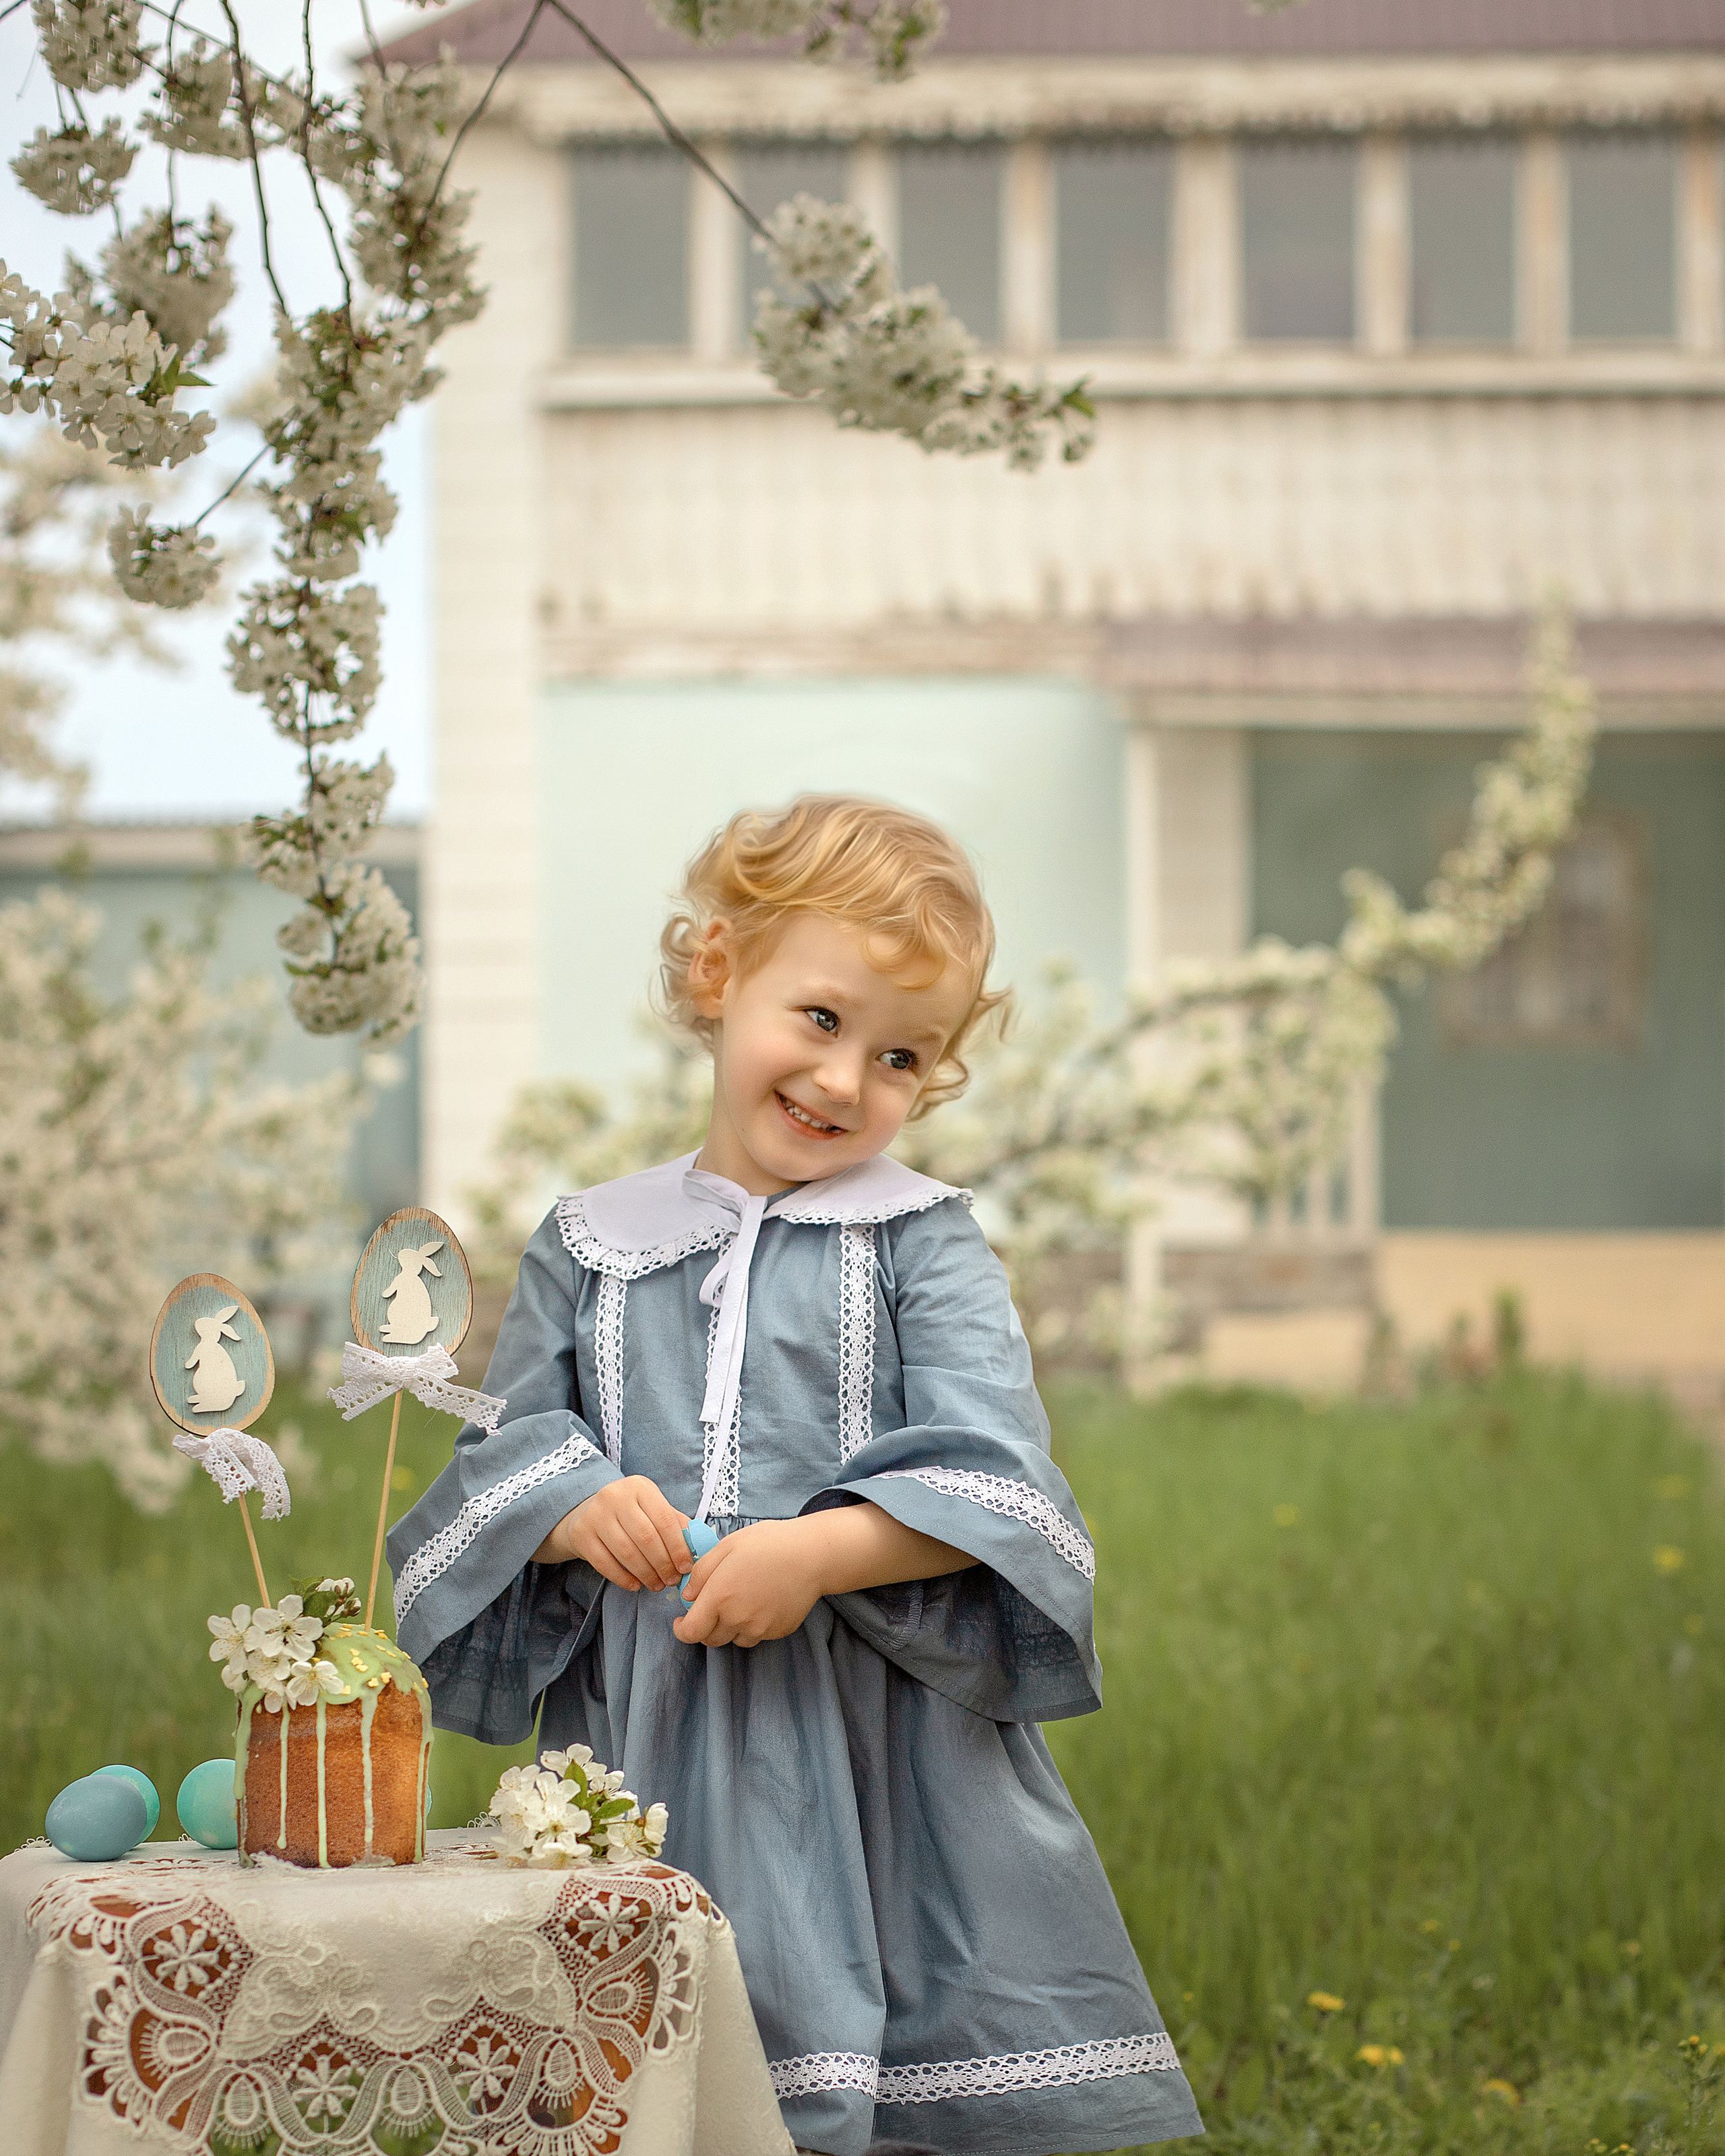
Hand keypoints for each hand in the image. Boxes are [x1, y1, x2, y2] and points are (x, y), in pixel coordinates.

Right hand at [534, 1475, 691, 1591]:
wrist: (585, 1511)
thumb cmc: (629, 1513)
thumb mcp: (652, 1508)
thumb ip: (674, 1524)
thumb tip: (698, 1547)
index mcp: (640, 1486)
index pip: (665, 1519)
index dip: (678, 1547)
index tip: (686, 1567)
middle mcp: (615, 1496)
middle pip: (646, 1538)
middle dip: (663, 1564)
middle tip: (672, 1580)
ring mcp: (595, 1514)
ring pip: (626, 1552)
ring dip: (646, 1574)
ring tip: (656, 1585)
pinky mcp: (581, 1534)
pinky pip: (605, 1563)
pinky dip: (623, 1578)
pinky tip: (635, 1585)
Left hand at [672, 1519, 825, 1647]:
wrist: (811, 1554)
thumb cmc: (768, 1543)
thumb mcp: (727, 1546)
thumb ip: (701, 1573)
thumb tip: (687, 1597)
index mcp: (720, 1597)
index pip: (691, 1632)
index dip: (682, 1631)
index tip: (681, 1622)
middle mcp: (738, 1618)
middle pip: (710, 1639)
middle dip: (705, 1627)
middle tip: (712, 1606)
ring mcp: (760, 1628)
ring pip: (734, 1639)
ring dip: (729, 1627)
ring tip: (740, 1601)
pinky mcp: (777, 1631)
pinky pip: (756, 1635)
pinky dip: (752, 1626)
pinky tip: (761, 1602)